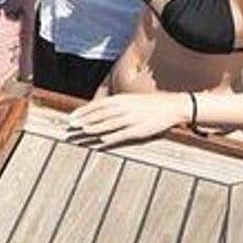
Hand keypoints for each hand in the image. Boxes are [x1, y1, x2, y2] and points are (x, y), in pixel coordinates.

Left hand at [67, 93, 189, 147]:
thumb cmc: (149, 104)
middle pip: (99, 115)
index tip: (72, 117)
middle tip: (71, 126)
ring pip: (107, 125)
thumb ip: (115, 105)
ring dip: (93, 129)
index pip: (96, 105)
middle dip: (83, 120)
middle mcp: (123, 108)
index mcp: (121, 99)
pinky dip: (109, 139)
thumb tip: (99, 110)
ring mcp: (130, 119)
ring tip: (82, 133)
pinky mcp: (137, 130)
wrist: (171, 106)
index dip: (83, 111)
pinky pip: (120, 135)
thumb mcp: (130, 100)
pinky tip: (100, 142)